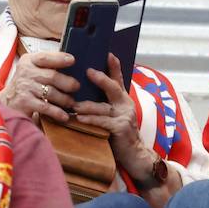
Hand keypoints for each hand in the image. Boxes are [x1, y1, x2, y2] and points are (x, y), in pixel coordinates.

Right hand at [0, 50, 79, 123]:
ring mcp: (24, 87)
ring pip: (51, 92)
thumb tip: (72, 63)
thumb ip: (48, 65)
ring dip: (64, 99)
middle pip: (52, 76)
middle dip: (68, 83)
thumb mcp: (33, 69)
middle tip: (77, 87)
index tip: (72, 60)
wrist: (7, 101)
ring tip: (71, 102)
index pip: (45, 57)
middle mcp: (26, 72)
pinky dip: (57, 112)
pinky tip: (64, 116)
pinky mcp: (25, 102)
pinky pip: (45, 107)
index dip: (60, 59)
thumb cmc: (26, 84)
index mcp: (29, 61)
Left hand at [74, 55, 154, 180]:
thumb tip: (81, 96)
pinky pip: (102, 122)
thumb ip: (103, 105)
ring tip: (74, 103)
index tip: (108, 53)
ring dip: (87, 105)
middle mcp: (125, 104)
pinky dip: (89, 120)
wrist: (135, 154)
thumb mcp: (113, 116)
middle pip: (113, 87)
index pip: (118, 79)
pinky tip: (78, 118)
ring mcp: (124, 116)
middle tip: (88, 71)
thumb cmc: (119, 135)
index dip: (114, 65)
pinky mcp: (120, 128)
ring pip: (103, 107)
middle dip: (100, 78)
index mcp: (123, 99)